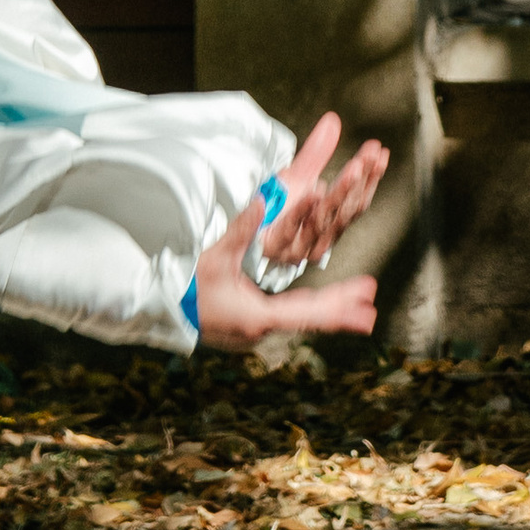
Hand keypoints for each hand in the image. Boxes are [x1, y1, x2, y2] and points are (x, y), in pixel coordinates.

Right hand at [192, 111, 390, 345]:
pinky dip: (305, 311)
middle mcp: (260, 328)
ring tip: (355, 308)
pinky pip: (285, 318)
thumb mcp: (213, 257)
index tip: (365, 302)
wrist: (158, 310)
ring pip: (299, 320)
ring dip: (326, 312)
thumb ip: (240, 229)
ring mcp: (254, 329)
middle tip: (371, 311)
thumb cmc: (184, 286)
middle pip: (309, 319)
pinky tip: (314, 305)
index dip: (339, 306)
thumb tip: (261, 200)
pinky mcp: (246, 325)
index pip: (307, 312)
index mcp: (258, 315)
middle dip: (340, 312)